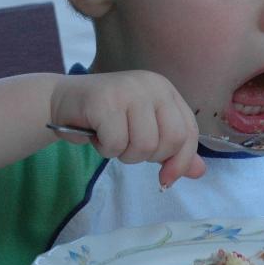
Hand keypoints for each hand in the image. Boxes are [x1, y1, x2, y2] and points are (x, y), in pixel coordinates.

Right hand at [49, 70, 206, 187]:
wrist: (63, 101)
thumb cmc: (107, 118)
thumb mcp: (145, 131)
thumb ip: (173, 150)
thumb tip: (200, 172)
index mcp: (165, 90)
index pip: (189, 131)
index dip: (181, 161)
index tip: (165, 179)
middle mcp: (151, 85)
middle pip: (171, 140)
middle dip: (148, 156)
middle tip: (128, 146)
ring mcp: (128, 90)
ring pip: (143, 145)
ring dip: (124, 154)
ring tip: (111, 138)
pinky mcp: (104, 101)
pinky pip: (116, 143)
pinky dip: (105, 149)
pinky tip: (96, 134)